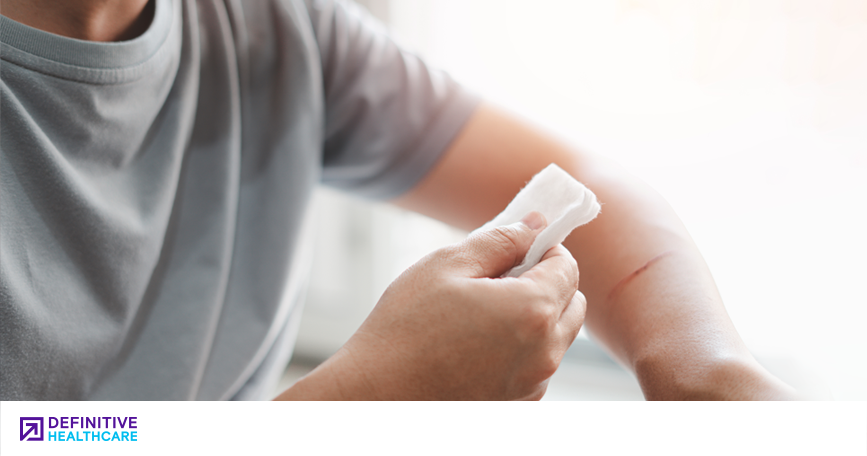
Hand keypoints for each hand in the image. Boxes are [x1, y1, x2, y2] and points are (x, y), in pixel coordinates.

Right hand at [277, 211, 584, 399]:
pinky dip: (521, 352)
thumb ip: (500, 239)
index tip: (519, 248)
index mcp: (532, 310)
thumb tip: (535, 224)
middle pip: (572, 303)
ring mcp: (533, 384)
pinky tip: (476, 348)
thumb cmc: (405, 329)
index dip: (545, 249)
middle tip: (499, 280)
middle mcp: (544, 352)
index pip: (567, 266)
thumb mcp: (448, 265)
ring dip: (534, 320)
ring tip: (481, 317)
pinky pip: (536, 367)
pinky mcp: (518, 404)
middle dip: (546, 284)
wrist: (377, 394)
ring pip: (556, 337)